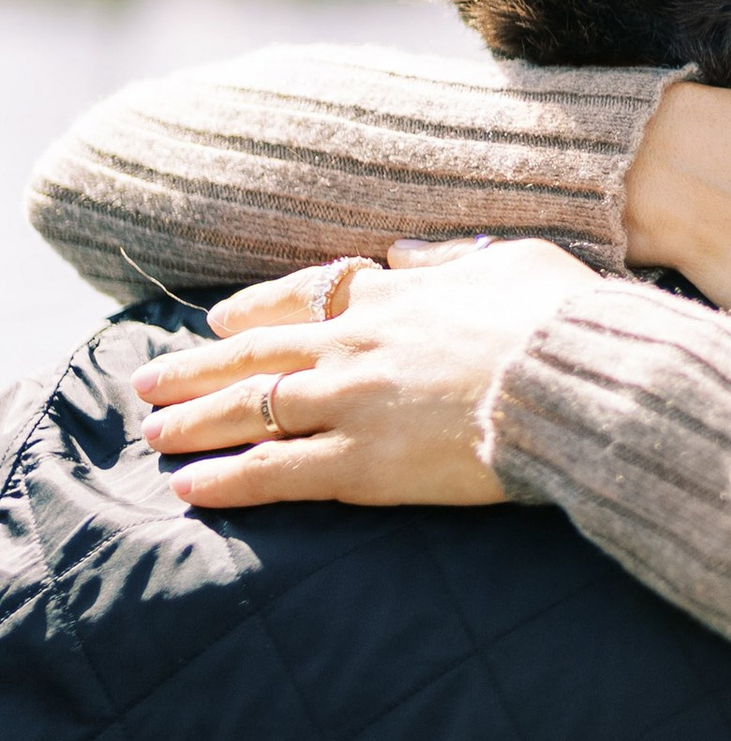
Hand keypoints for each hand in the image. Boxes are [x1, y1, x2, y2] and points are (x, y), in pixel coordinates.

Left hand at [131, 240, 600, 508]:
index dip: (254, 310)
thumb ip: (450, 258)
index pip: (303, 298)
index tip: (218, 320)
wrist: (570, 377)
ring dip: (194, 421)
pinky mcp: (360, 464)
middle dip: (196, 367)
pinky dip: (226, 479)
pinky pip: (274, 471)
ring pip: (249, 409)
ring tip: (152, 433)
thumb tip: (407, 253)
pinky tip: (188, 487)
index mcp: (393, 295)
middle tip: (149, 380)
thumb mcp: (512, 259)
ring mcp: (349, 403)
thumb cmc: (559, 318)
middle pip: (255, 354)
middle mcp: (354, 344)